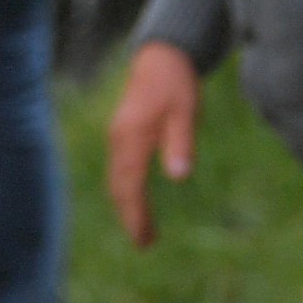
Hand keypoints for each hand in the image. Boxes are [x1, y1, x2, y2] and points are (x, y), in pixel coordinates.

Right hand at [106, 39, 201, 246]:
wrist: (160, 57)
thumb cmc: (176, 83)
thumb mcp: (186, 111)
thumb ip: (181, 143)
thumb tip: (179, 176)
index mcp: (133, 138)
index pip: (131, 186)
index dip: (136, 215)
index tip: (144, 240)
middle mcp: (119, 141)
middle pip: (118, 188)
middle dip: (130, 217)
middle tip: (145, 244)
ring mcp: (117, 138)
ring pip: (116, 181)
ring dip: (127, 207)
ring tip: (143, 230)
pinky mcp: (121, 135)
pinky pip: (119, 171)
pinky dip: (125, 191)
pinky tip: (136, 200)